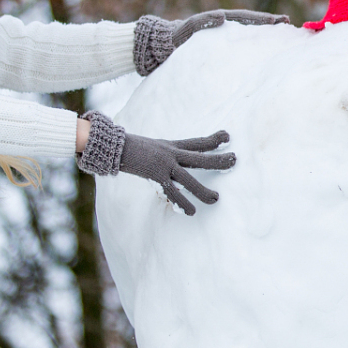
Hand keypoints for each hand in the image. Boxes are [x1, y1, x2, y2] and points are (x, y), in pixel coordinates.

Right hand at [76, 111, 236, 213]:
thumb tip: (167, 159)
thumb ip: (161, 153)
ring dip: (203, 190)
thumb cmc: (128, 148)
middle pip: (200, 157)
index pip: (196, 142)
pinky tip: (191, 212)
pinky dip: (182, 202)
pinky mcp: (156, 175)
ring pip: (190, 179)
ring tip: (216, 199)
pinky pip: (172, 192)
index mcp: (170, 145)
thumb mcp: (150, 148)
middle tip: (235, 160)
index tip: (227, 136)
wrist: (112, 146)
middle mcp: (171, 153)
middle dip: (218, 160)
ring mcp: (164, 164)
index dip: (213, 139)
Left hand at [135, 10, 289, 75]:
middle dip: (270, 26)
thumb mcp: (187, 28)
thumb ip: (203, 21)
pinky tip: (262, 55)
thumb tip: (222, 15)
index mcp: (218, 21)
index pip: (247, 18)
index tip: (282, 21)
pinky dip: (252, 48)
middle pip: (251, 25)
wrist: (158, 48)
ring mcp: (221, 39)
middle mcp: (222, 28)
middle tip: (290, 27)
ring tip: (282, 38)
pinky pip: (239, 48)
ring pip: (247, 36)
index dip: (265, 19)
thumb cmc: (172, 39)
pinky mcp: (217, 50)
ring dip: (264, 37)